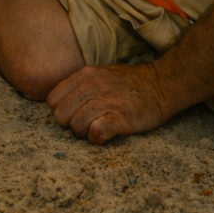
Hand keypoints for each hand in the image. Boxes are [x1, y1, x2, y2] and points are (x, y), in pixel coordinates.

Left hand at [47, 63, 167, 144]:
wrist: (160, 85)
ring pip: (76, 126)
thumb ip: (81, 85)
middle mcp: (92, 86)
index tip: (74, 114)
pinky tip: (106, 134)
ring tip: (99, 128)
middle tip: (87, 123)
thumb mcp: (101, 73)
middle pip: (61, 116)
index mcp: (85, 75)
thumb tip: (62, 102)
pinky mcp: (119, 118)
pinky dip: (97, 138)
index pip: (53, 100)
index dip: (61, 111)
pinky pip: (95, 133)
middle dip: (71, 124)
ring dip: (85, 133)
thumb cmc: (129, 83)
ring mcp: (105, 101)